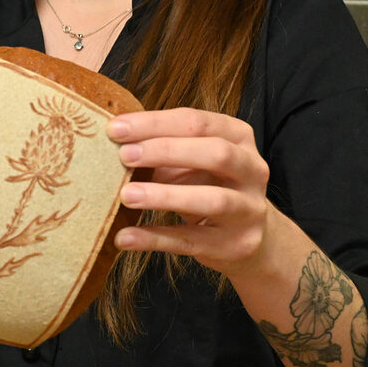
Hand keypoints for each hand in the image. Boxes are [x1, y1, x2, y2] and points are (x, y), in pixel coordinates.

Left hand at [107, 107, 277, 276]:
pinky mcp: (236, 244)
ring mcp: (249, 210)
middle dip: (166, 151)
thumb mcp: (189, 161)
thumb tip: (114, 142)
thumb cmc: (206, 185)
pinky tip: (125, 237)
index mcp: (238, 137)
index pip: (198, 122)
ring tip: (126, 196)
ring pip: (212, 200)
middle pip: (216, 153)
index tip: (115, 129)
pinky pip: (192, 241)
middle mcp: (252, 170)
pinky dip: (155, 238)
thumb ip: (161, 149)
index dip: (155, 123)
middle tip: (124, 156)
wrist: (245, 235)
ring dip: (164, 196)